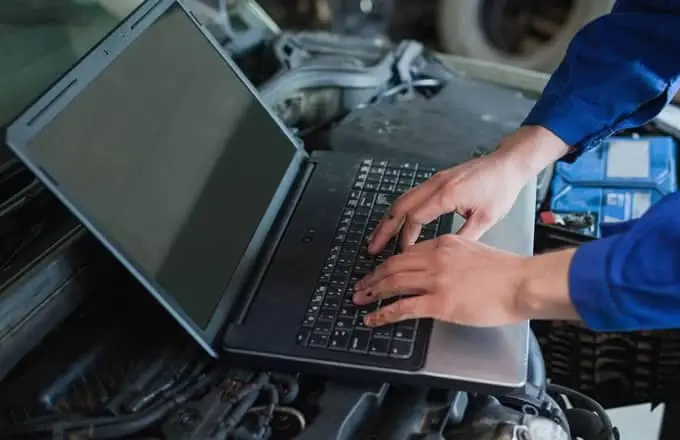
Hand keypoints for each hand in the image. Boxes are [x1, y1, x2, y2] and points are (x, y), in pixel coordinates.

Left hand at [354, 235, 527, 326]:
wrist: (521, 283)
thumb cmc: (507, 272)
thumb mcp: (475, 250)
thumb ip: (454, 257)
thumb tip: (441, 270)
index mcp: (444, 244)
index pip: (408, 252)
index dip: (389, 263)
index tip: (380, 270)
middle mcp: (435, 258)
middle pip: (394, 265)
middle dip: (373, 276)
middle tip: (360, 285)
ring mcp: (435, 280)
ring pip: (393, 283)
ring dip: (372, 291)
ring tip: (359, 299)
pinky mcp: (439, 302)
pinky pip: (402, 307)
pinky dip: (382, 313)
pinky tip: (372, 318)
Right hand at [367, 126, 569, 252]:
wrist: (508, 164)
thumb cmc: (500, 189)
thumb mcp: (487, 218)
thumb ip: (464, 236)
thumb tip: (444, 256)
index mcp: (446, 195)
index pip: (415, 218)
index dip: (405, 238)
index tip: (402, 254)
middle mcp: (435, 185)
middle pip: (400, 207)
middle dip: (384, 229)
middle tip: (371, 248)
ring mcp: (434, 181)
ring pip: (402, 200)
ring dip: (388, 219)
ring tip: (377, 237)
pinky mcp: (437, 180)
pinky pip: (411, 196)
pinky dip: (400, 210)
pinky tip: (395, 222)